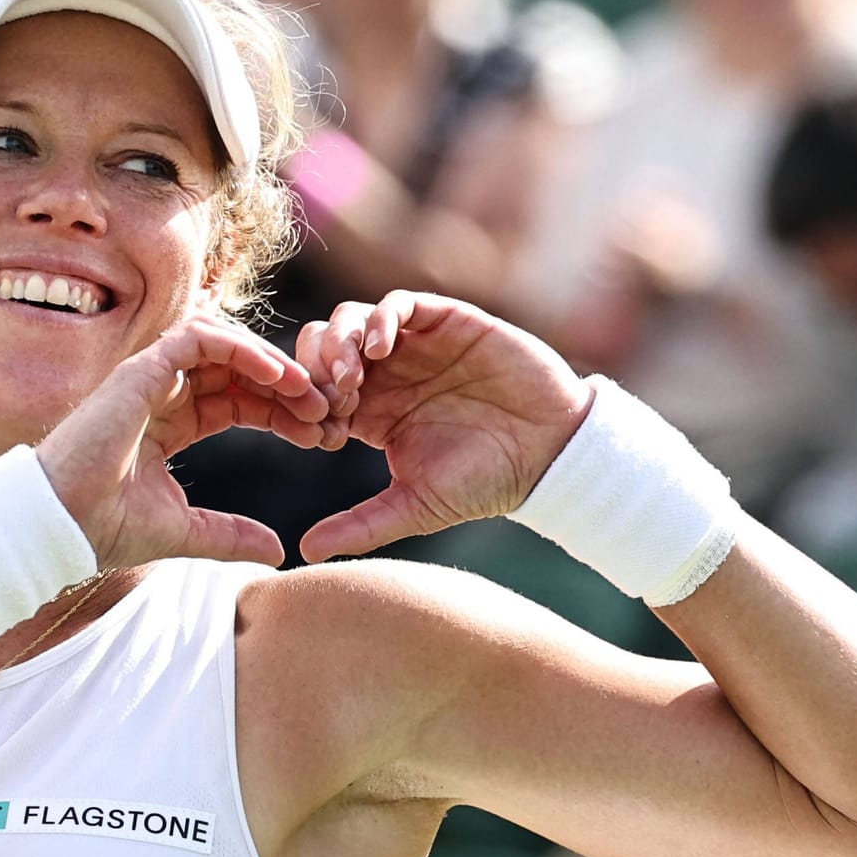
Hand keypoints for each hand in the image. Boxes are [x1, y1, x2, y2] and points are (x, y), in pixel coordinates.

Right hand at [37, 314, 333, 569]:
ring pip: (223, 346)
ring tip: (307, 390)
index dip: (281, 413)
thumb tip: (278, 550)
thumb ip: (230, 535)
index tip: (320, 435)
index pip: (238, 401)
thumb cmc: (106, 528)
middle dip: (287, 386)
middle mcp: (162, 394)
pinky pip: (198, 337)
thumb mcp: (186, 532)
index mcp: (172, 424)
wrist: (60, 526)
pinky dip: (241, 347)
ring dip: (270, 362)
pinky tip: (275, 374)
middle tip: (328, 410)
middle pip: (238, 372)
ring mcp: (148, 378)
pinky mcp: (138, 369)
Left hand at [297, 291, 591, 561]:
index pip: (315, 391)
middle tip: (331, 402)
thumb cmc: (485, 482)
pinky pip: (398, 303)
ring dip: (340, 343)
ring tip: (352, 378)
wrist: (549, 454)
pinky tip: (378, 351)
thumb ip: (361, 525)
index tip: (320, 436)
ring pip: (351, 319)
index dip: (307, 408)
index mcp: (371, 412)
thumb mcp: (416, 506)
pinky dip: (380, 319)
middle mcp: (387, 374)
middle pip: (323, 347)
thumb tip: (306, 552)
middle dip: (315, 370)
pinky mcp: (446, 322)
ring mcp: (415, 344)